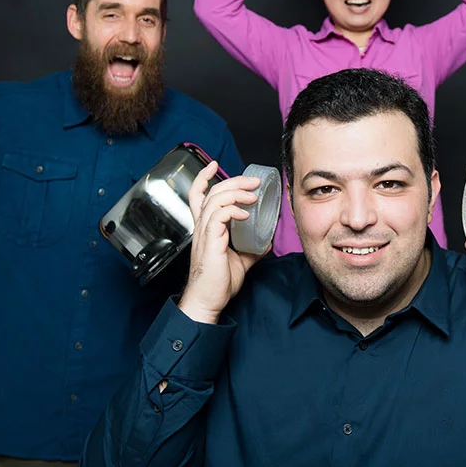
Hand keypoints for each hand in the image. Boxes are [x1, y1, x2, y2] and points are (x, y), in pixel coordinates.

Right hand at [178, 161, 265, 323]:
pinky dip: (233, 210)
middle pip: (212, 192)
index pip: (198, 196)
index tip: (215, 165)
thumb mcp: (240, 261)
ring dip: (236, 192)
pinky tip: (245, 213)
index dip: (204, 177)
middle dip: (233, 181)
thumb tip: (266, 242)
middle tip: (253, 180)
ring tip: (253, 194)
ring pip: (215, 200)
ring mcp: (204, 233)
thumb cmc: (218, 283)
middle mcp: (202, 227)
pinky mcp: (210, 241)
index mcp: (206, 229)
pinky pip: (218, 216)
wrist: (208, 301)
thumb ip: (251, 249)